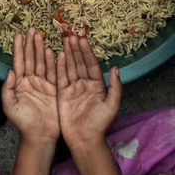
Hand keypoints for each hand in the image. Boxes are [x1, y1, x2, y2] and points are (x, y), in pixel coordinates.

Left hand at [2, 28, 59, 144]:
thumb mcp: (10, 106)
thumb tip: (9, 71)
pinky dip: (52, 61)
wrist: (40, 135)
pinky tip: (52, 51)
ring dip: (40, 49)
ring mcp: (43, 83)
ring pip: (41, 62)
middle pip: (30, 58)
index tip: (18, 35)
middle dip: (30, 44)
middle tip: (32, 29)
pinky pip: (53, 72)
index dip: (18, 48)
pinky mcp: (54, 88)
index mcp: (19, 83)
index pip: (18, 62)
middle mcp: (30, 80)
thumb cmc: (23, 122)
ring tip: (41, 35)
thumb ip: (7, 89)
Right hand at [57, 35, 120, 149]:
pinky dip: (60, 66)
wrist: (84, 139)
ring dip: (68, 53)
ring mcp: (73, 88)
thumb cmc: (99, 123)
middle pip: (80, 63)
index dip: (87, 52)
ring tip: (65, 40)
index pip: (91, 64)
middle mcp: (84, 84)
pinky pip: (60, 77)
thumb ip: (115, 87)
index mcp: (97, 85)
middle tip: (71, 35)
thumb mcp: (111, 105)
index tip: (83, 40)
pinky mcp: (62, 93)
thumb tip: (116, 68)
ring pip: (70, 67)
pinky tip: (59, 55)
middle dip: (76, 49)